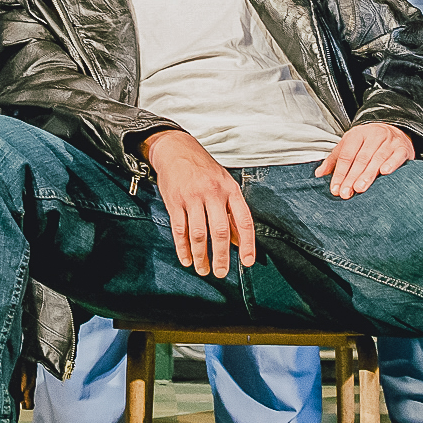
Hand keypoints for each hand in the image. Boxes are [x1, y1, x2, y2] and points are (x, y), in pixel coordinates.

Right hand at [144, 129, 256, 276]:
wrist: (176, 149)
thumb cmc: (204, 169)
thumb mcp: (225, 184)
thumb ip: (233, 212)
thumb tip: (239, 241)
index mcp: (230, 189)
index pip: (243, 220)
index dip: (247, 244)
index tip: (247, 262)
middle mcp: (212, 193)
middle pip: (219, 231)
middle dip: (221, 256)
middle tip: (221, 273)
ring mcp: (192, 197)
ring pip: (197, 234)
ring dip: (201, 256)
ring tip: (203, 270)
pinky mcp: (174, 202)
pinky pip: (179, 230)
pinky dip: (182, 248)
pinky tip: (186, 260)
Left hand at [314, 122, 416, 198]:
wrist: (395, 129)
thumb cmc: (368, 141)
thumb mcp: (349, 145)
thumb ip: (334, 160)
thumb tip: (318, 174)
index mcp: (357, 134)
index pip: (346, 155)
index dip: (340, 173)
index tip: (336, 189)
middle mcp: (373, 135)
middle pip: (361, 158)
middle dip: (352, 177)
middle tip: (346, 192)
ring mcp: (389, 141)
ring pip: (377, 158)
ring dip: (368, 174)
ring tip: (360, 188)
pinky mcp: (402, 147)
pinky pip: (397, 155)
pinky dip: (391, 163)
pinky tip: (384, 172)